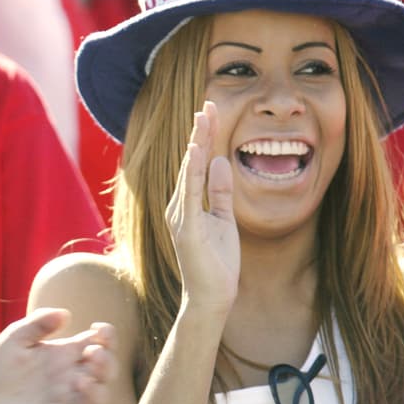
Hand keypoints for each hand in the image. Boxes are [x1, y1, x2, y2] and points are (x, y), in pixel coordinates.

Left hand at [0, 310, 116, 403]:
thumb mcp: (13, 339)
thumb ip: (36, 324)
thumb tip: (65, 313)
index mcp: (65, 355)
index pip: (98, 344)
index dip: (107, 337)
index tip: (100, 330)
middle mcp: (71, 379)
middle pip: (106, 371)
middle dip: (107, 363)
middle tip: (93, 355)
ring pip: (98, 399)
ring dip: (95, 391)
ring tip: (80, 381)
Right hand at [166, 102, 238, 313]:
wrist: (211, 299)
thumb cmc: (217, 264)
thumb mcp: (225, 221)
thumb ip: (221, 192)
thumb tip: (221, 161)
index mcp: (188, 204)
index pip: (197, 164)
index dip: (205, 137)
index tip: (211, 111)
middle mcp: (178, 207)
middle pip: (190, 162)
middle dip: (200, 133)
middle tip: (208, 104)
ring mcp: (180, 217)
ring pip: (189, 173)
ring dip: (196, 144)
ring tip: (203, 118)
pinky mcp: (187, 229)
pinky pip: (190, 195)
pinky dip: (192, 171)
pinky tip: (197, 151)